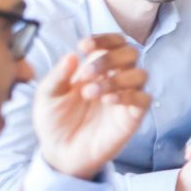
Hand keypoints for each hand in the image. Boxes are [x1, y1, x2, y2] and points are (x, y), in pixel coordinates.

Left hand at [33, 34, 150, 179]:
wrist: (60, 152)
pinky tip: (107, 100)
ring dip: (116, 79)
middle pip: (131, 53)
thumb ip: (58, 76)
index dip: (105, 39)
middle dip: (110, 58)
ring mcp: (127, 96)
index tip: (84, 46)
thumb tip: (71, 56)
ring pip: (140, 74)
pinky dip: (127, 95)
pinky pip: (143, 99)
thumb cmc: (55, 121)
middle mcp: (116, 78)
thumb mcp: (48, 97)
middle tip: (86, 75)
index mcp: (98, 68)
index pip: (114, 42)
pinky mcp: (133, 116)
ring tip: (91, 93)